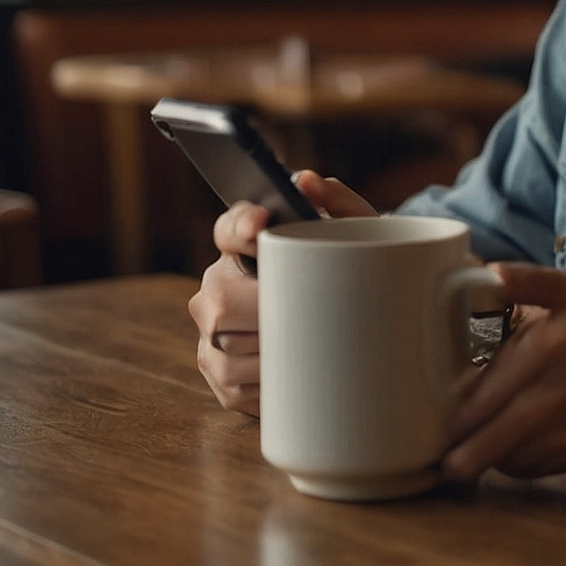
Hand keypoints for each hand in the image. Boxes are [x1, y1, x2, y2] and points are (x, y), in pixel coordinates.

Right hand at [188, 172, 375, 414]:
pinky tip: (292, 371)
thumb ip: (335, 198)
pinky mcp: (216, 372)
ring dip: (273, 350)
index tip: (260, 227)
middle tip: (309, 314)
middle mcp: (217, 282)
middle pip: (223, 298)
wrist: (351, 318)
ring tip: (307, 343)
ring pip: (226, 345)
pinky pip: (233, 383)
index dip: (240, 226)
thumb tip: (306, 182)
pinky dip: (269, 383)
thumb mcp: (355, 231)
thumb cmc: (347, 266)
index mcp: (244, 242)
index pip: (228, 228)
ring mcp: (210, 329)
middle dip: (268, 310)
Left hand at [441, 263, 565, 481]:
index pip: (474, 386)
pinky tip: (515, 444)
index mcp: (547, 344)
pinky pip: (523, 468)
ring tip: (472, 442)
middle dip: (456, 435)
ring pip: (497, 453)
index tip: (433, 400)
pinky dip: (511, 462)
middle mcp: (553, 390)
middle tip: (441, 434)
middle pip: (479, 428)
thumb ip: (533, 282)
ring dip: (481, 451)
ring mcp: (564, 430)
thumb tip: (490, 272)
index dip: (448, 398)